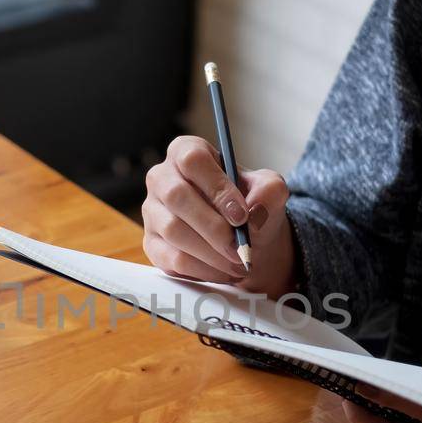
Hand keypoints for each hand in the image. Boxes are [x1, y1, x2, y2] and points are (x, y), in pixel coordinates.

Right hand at [142, 136, 295, 295]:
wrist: (242, 238)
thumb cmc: (248, 206)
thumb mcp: (268, 191)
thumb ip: (269, 191)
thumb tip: (255, 209)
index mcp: (186, 152)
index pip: (192, 160)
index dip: (217, 187)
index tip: (241, 215)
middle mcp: (162, 178)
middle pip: (177, 196)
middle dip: (214, 227)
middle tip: (240, 247)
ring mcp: (152, 212)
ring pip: (174, 231)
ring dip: (212, 252)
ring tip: (238, 261)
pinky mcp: (152, 244)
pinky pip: (173, 258)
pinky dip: (204, 270)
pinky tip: (224, 270)